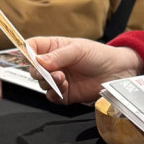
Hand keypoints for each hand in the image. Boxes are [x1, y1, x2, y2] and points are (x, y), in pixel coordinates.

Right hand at [27, 37, 143, 104]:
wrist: (116, 72)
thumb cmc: (99, 55)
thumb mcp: (77, 50)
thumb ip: (58, 56)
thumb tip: (39, 61)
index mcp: (54, 48)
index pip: (32, 47)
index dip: (27, 52)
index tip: (29, 57)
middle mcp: (53, 64)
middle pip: (33, 69)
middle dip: (37, 71)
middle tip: (46, 72)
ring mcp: (58, 79)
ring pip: (41, 84)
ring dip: (48, 82)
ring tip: (62, 78)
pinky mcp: (65, 94)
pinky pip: (52, 96)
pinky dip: (55, 94)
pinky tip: (65, 88)